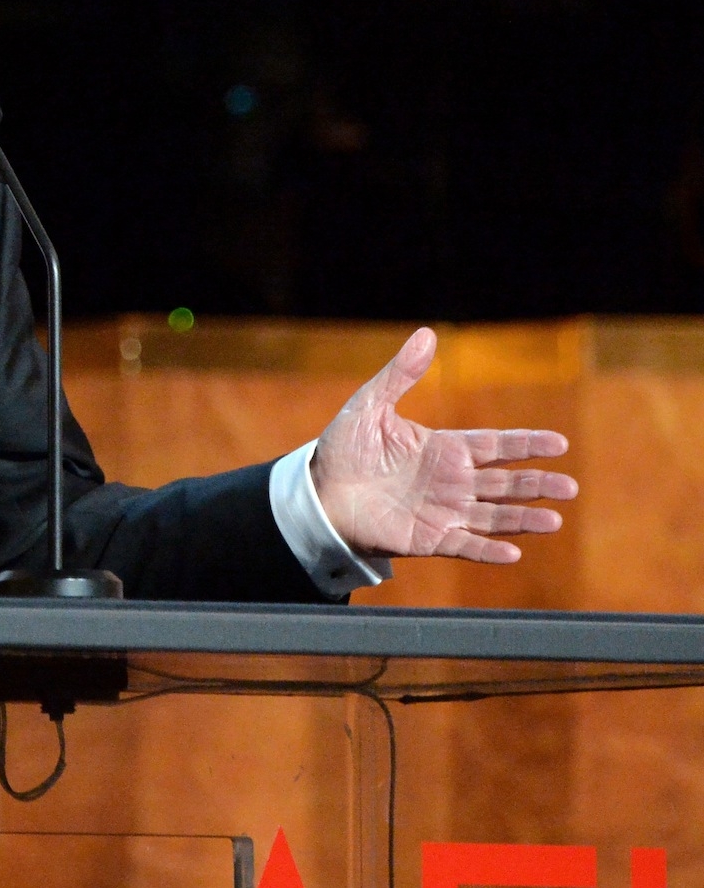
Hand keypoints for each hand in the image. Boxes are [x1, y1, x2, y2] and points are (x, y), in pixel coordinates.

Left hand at [313, 327, 576, 562]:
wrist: (318, 493)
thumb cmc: (344, 450)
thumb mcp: (370, 406)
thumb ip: (401, 374)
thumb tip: (427, 333)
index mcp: (444, 449)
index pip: (496, 445)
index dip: (527, 444)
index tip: (559, 443)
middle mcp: (452, 481)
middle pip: (505, 482)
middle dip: (537, 484)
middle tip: (569, 487)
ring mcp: (444, 511)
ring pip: (494, 515)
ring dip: (523, 518)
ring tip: (554, 521)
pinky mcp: (429, 538)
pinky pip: (465, 545)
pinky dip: (488, 551)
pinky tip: (512, 553)